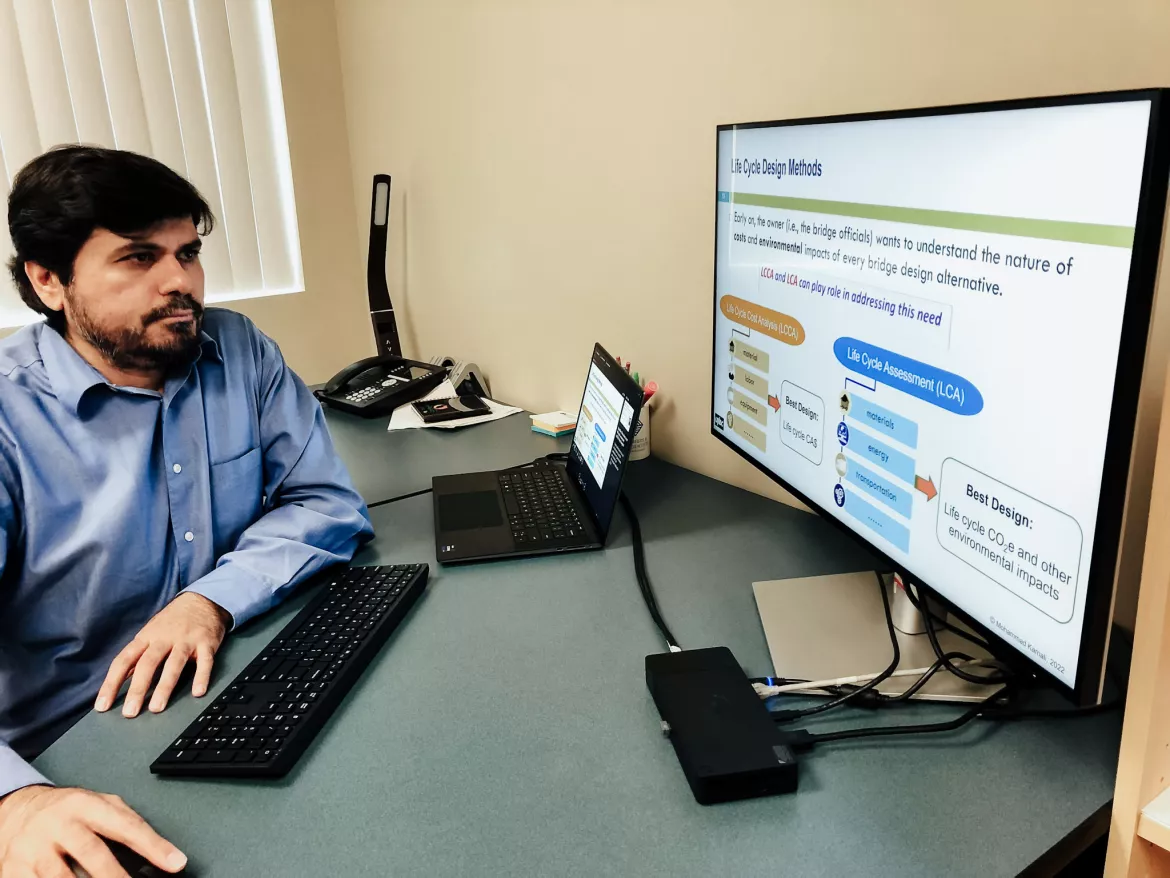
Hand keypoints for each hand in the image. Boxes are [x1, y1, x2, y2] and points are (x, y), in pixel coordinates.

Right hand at [0, 784, 185, 876]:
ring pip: (60, 877)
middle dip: (115, 876)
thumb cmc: (66, 810)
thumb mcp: (98, 804)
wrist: (16, 809)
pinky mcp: (14, 869)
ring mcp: (33, 848)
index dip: (153, 846)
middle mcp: (59, 824)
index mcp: (85, 805)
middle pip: (91, 852)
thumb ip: (127, 822)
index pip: (125, 825)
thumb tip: (162, 849)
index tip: (175, 863)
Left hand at [95, 592, 229, 717]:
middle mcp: (164, 638)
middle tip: (130, 712)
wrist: (202, 600)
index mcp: (146, 637)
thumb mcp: (150, 633)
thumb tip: (120, 680)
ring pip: (174, 664)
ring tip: (157, 708)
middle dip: (137, 689)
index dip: (111, 684)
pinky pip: (204, 661)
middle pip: (147, 664)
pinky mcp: (206, 643)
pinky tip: (198, 693)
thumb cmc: (173, 621)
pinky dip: (202, 676)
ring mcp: (186, 640)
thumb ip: (137, 656)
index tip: (102, 706)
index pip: (123, 661)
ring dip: (165, 687)